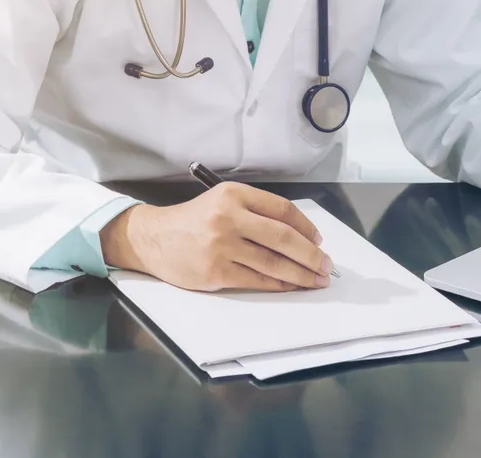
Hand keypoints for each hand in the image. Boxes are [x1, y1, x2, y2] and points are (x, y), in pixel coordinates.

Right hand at [100, 182, 332, 291]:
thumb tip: (302, 236)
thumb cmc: (195, 220)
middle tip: (327, 266)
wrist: (153, 238)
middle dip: (311, 255)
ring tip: (316, 279)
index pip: (283, 210)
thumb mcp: (224, 201)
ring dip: (301, 274)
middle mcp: (229, 218)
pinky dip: (279, 284)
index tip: (319, 240)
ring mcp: (221, 246)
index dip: (306, 227)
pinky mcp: (215, 272)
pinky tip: (292, 286)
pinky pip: (257, 280)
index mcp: (235, 195)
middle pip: (284, 238)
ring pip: (273, 262)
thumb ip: (258, 212)